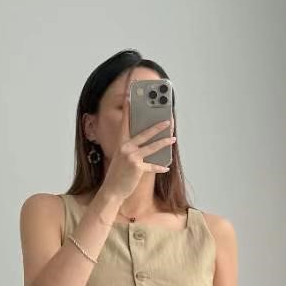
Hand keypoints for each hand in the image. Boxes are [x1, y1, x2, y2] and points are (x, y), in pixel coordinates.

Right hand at [99, 78, 175, 202]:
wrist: (112, 191)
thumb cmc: (118, 173)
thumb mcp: (122, 157)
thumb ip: (133, 148)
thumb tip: (149, 141)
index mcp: (121, 143)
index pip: (125, 122)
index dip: (128, 108)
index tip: (131, 95)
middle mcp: (125, 148)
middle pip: (144, 133)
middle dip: (157, 126)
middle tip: (168, 120)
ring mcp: (131, 157)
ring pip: (152, 147)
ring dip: (164, 142)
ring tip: (173, 138)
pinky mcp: (137, 168)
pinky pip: (152, 166)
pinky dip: (159, 167)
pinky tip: (166, 167)